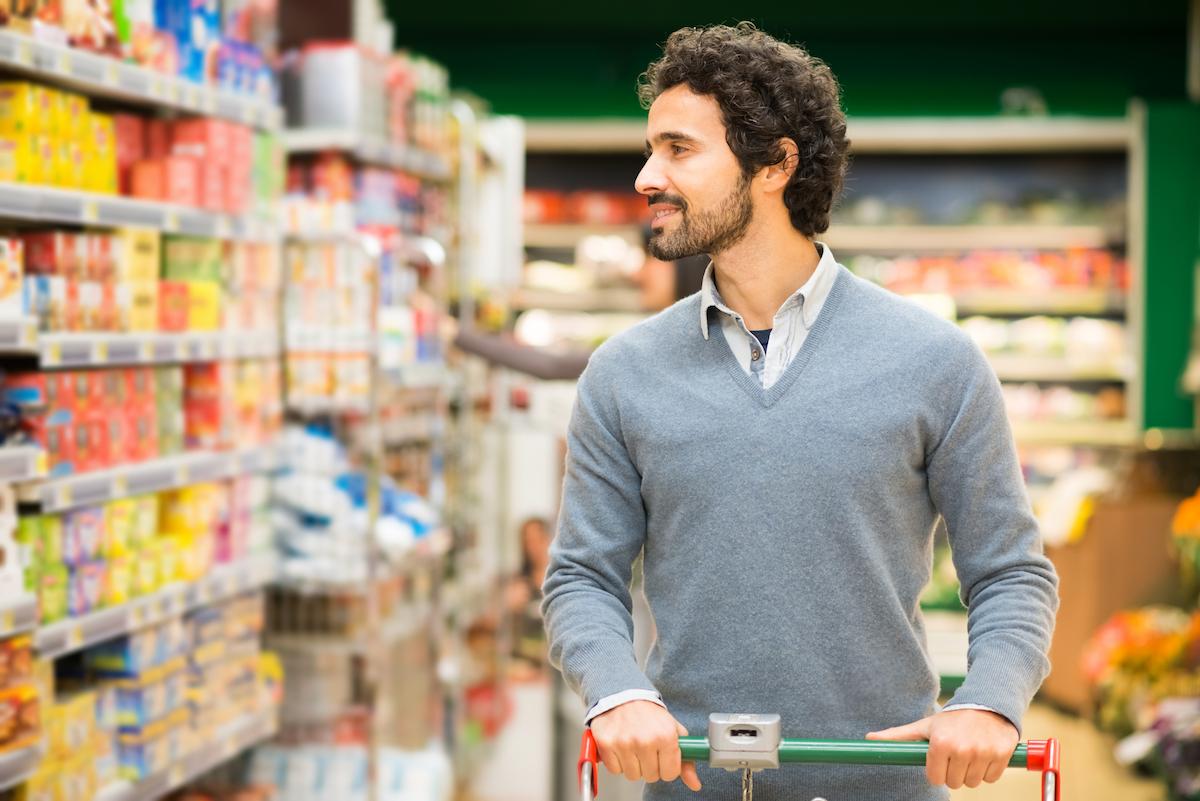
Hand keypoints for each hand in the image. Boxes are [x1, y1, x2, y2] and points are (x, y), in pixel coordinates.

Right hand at [591, 700, 701, 791]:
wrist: (623, 694)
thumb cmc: (649, 713)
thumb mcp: (673, 730)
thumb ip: (686, 758)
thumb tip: (695, 784)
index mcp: (665, 736)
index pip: (670, 774)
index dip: (667, 766)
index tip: (662, 756)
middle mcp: (644, 740)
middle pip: (651, 776)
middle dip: (650, 766)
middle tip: (646, 748)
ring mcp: (624, 743)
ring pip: (632, 775)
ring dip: (633, 765)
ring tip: (633, 746)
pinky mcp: (606, 744)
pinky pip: (615, 770)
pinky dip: (618, 762)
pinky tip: (621, 746)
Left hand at [866, 709, 1018, 789]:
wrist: (987, 703)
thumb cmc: (952, 719)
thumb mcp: (925, 726)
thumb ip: (898, 736)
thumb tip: (869, 739)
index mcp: (940, 743)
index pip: (935, 779)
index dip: (937, 770)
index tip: (941, 757)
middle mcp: (962, 749)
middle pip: (954, 783)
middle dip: (954, 771)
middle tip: (957, 753)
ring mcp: (983, 752)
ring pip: (974, 782)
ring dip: (972, 771)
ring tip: (971, 751)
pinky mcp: (1002, 754)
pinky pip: (992, 778)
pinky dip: (989, 769)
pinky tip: (985, 752)